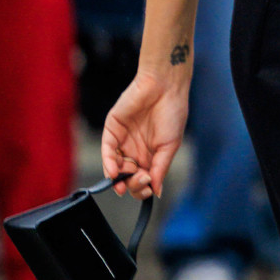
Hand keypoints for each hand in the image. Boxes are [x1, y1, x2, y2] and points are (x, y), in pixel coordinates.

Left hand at [102, 66, 189, 199]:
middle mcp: (135, 151)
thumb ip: (160, 169)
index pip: (142, 180)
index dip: (142, 188)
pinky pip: (107, 150)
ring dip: (118, 178)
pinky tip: (114, 172)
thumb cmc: (173, 113)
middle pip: (127, 177)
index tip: (147, 189)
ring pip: (114, 167)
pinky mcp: (112, 130)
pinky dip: (109, 164)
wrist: (165, 88)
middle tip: (141, 180)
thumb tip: (157, 192)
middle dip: (132, 184)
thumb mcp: (170, 146)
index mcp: (150, 156)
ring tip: (126, 180)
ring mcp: (122, 141)